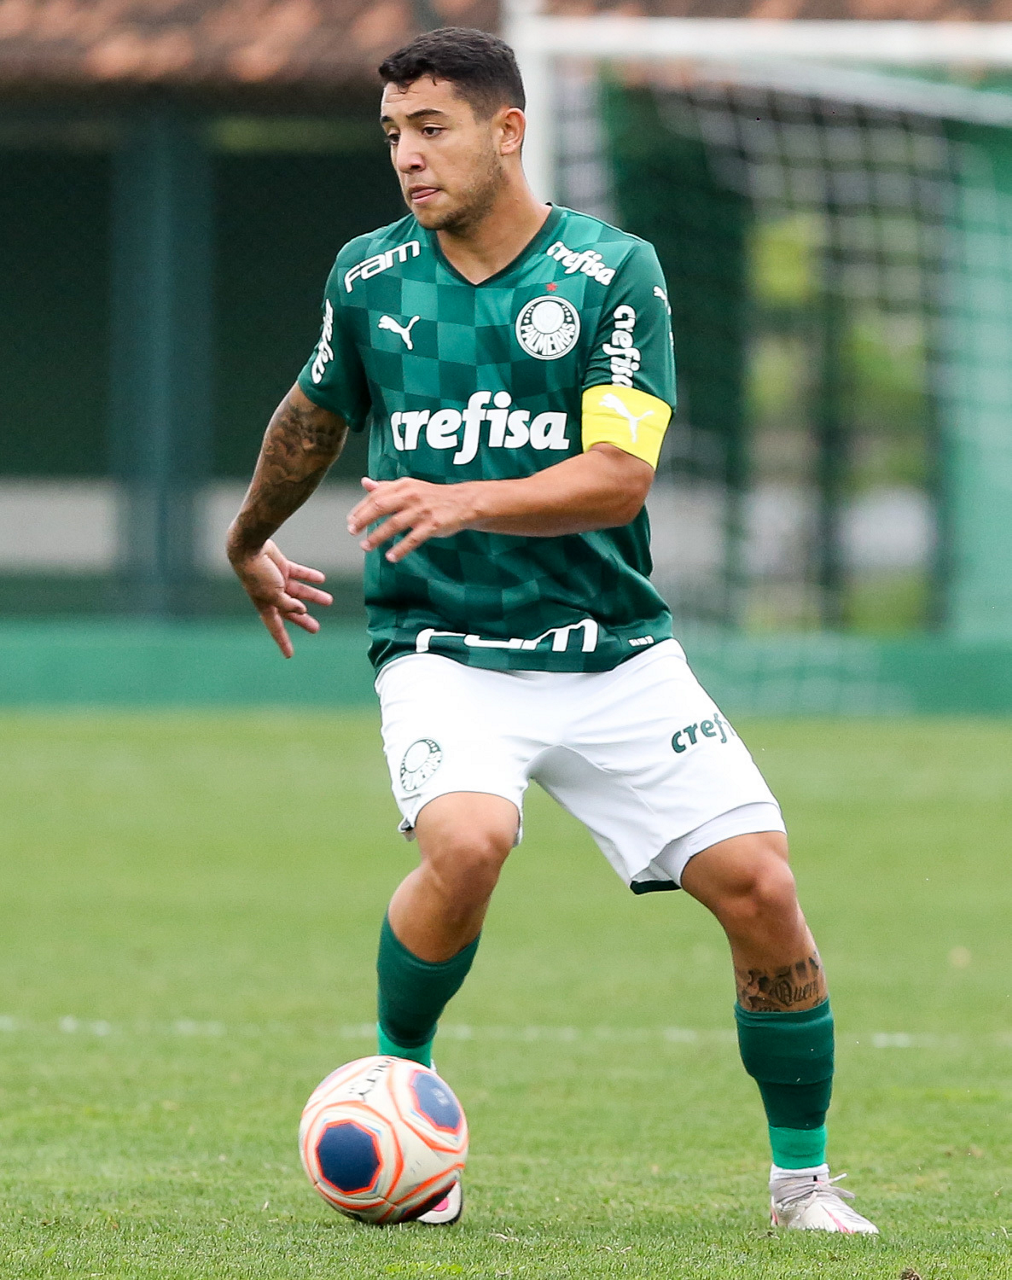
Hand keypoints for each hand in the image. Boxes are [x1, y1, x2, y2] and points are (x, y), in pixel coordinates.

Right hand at [229, 540, 331, 657]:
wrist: (249, 547)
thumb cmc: (257, 573)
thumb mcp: (273, 594)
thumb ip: (288, 604)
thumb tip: (302, 610)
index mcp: (265, 605)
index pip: (276, 628)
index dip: (283, 641)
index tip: (289, 655)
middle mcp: (271, 595)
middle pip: (290, 611)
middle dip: (303, 620)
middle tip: (315, 629)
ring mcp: (276, 580)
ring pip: (299, 591)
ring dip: (314, 595)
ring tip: (329, 601)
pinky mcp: (281, 566)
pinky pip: (298, 573)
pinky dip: (309, 576)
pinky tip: (322, 579)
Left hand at [347, 477, 478, 562]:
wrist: (462, 502)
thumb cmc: (432, 496)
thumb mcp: (409, 487)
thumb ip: (386, 487)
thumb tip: (364, 483)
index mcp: (403, 485)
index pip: (375, 496)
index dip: (360, 509)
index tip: (350, 520)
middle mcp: (411, 496)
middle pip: (380, 507)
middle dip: (363, 520)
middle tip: (352, 531)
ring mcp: (421, 511)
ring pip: (394, 524)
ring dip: (377, 536)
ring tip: (366, 546)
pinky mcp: (432, 525)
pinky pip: (413, 539)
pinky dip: (400, 549)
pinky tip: (390, 557)